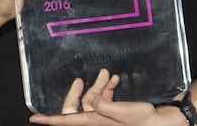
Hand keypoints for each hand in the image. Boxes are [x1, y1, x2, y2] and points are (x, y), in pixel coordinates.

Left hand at [29, 69, 173, 124]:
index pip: (66, 121)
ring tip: (108, 75)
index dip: (50, 120)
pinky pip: (105, 99)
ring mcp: (105, 115)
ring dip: (99, 86)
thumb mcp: (120, 111)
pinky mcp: (115, 111)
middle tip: (81, 79)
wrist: (162, 121)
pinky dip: (108, 89)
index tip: (34, 118)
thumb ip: (102, 104)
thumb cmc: (142, 119)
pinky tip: (114, 80)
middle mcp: (96, 119)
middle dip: (81, 90)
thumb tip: (90, 99)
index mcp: (93, 121)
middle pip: (79, 104)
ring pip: (94, 99)